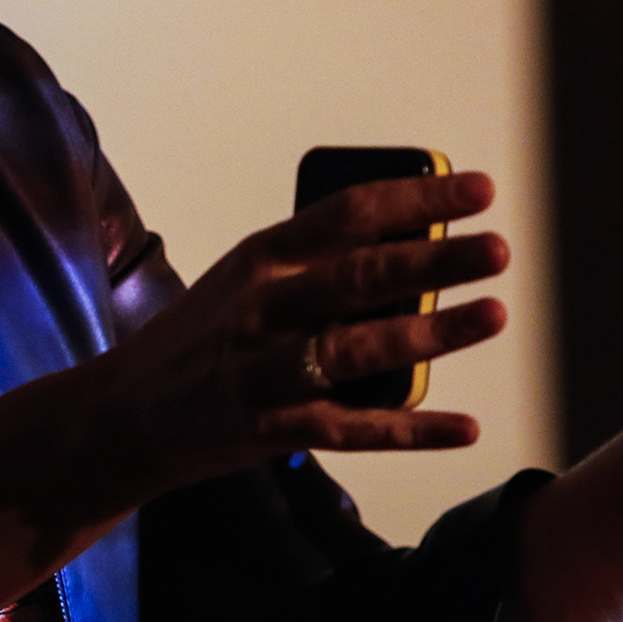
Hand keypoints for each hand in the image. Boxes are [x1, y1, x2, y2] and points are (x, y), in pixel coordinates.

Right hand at [102, 168, 513, 487]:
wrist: (126, 416)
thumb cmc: (200, 340)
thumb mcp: (243, 281)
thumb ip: (315, 263)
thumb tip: (417, 249)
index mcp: (260, 258)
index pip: (347, 214)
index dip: (416, 197)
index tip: (476, 190)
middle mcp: (262, 308)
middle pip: (360, 276)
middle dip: (435, 258)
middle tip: (496, 248)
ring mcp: (267, 372)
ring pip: (361, 349)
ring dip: (433, 331)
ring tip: (493, 314)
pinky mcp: (273, 431)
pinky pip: (355, 431)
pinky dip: (412, 431)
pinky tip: (464, 428)